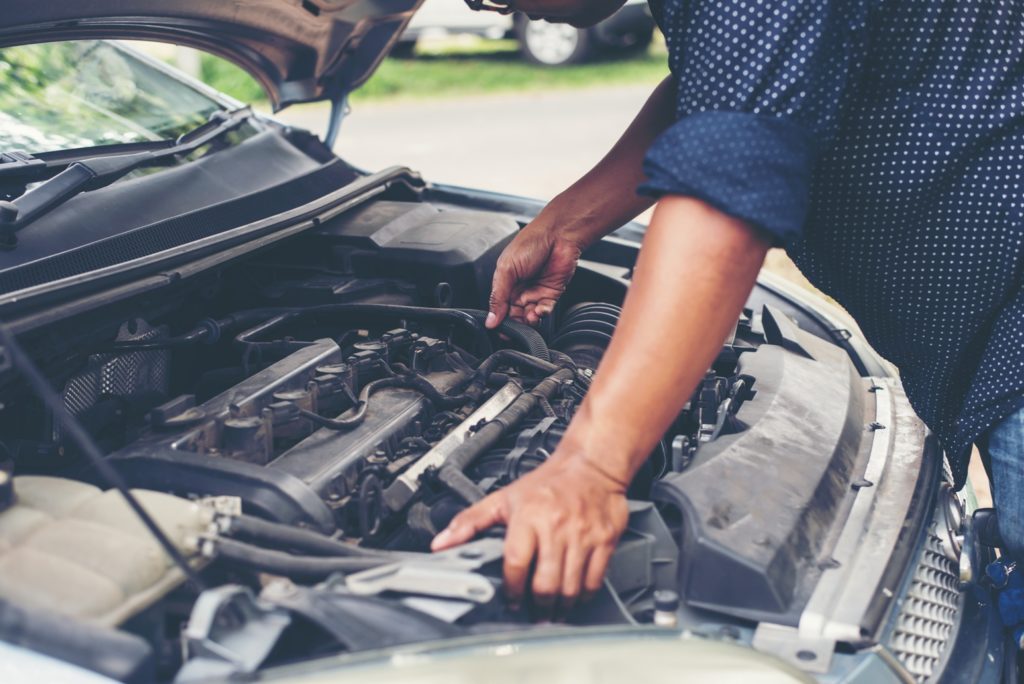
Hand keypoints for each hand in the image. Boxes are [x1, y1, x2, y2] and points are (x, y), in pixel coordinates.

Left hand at [431, 452, 628, 616]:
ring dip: (560, 606)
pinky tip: (574, 596)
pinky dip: (583, 595)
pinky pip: (594, 579)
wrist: (591, 465)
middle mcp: (556, 526)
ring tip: (553, 612)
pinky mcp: (604, 540)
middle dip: (538, 606)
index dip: (511, 589)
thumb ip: (470, 521)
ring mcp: (582, 535)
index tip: (510, 600)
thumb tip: (441, 543)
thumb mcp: (503, 498)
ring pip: (570, 586)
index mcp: (528, 517)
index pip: (516, 563)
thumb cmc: (547, 483)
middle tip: (534, 614)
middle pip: (545, 583)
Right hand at [487, 219, 582, 327]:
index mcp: (505, 283)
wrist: (557, 235)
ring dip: (530, 320)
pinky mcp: (551, 294)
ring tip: (530, 316)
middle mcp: (519, 289)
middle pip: (515, 316)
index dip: (499, 321)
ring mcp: (535, 292)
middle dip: (516, 323)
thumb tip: (490, 320)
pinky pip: (546, 310)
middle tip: (517, 326)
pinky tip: (540, 310)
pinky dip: (542, 314)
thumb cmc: (530, 243)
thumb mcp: (506, 270)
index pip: (499, 308)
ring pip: (530, 316)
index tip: (500, 330)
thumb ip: (498, 297)